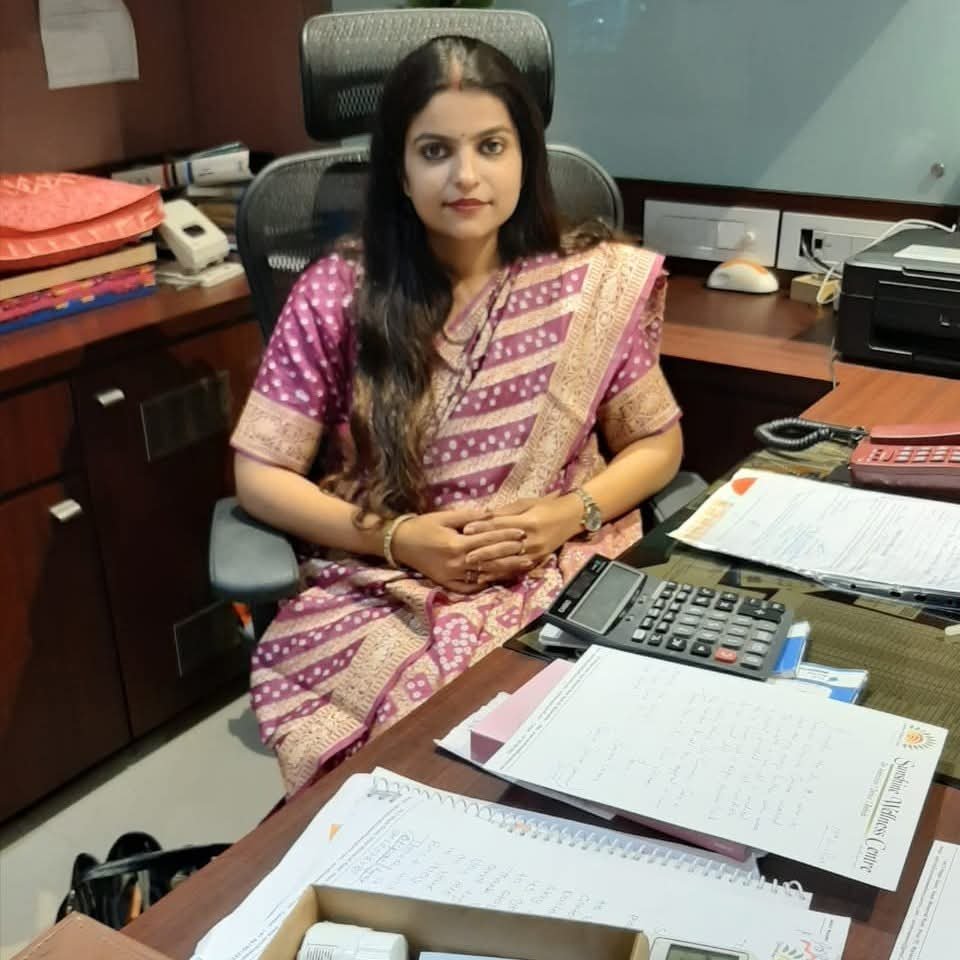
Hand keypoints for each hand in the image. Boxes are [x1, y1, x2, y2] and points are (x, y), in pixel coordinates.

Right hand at [390, 506, 527, 593]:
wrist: (400, 543)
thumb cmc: (423, 526)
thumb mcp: (446, 516)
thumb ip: (470, 516)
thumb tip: (493, 514)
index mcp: (457, 545)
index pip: (488, 541)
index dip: (507, 537)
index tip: (522, 534)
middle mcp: (457, 563)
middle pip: (491, 560)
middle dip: (512, 556)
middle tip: (530, 552)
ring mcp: (452, 577)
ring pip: (484, 576)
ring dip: (505, 572)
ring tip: (522, 567)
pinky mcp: (447, 584)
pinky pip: (470, 588)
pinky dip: (485, 584)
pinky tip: (499, 579)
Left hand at [461, 494, 582, 584]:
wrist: (572, 516)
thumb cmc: (547, 506)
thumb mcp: (526, 503)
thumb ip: (505, 512)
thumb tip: (483, 515)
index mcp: (528, 521)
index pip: (500, 526)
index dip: (482, 528)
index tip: (466, 530)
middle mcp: (532, 539)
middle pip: (502, 547)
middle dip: (482, 551)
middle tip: (464, 555)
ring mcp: (536, 552)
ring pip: (508, 561)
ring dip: (490, 565)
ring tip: (472, 568)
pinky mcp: (537, 560)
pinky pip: (517, 569)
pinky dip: (501, 573)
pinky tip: (488, 576)